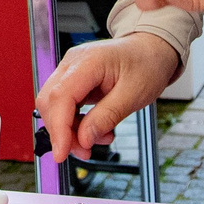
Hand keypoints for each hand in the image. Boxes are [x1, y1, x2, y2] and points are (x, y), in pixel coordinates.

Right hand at [36, 33, 179, 160]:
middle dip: (63, 132)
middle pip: (50, 102)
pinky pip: (65, 106)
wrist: (152, 50)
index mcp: (88, 61)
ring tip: (99, 139)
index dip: (58, 128)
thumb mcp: (134, 94)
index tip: (62, 153)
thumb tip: (83, 139)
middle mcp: (72, 63)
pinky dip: (76, 123)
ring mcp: (71, 71)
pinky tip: (95, 130)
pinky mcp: (74, 81)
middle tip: (84, 152)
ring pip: (54, 107)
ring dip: (70, 130)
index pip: (60, 97)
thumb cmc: (147, 64)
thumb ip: (107, 117)